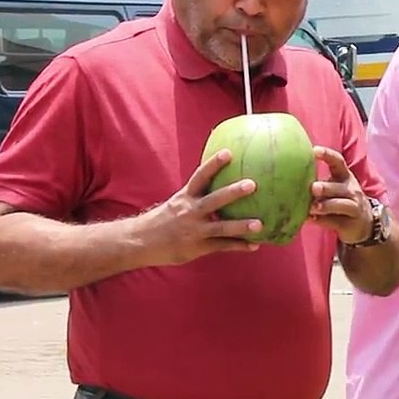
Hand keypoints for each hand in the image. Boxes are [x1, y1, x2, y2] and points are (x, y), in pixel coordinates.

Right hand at [138, 149, 263, 264]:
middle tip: (252, 184)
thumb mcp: (176, 203)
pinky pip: (222, 246)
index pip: (200, 177)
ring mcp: (195, 230)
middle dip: (233, 192)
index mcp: (184, 197)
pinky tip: (255, 244)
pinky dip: (239, 245)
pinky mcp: (198, 247)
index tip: (229, 152)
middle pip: (214, 199)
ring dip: (241, 226)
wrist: (139, 242)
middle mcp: (190, 211)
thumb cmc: (163, 221)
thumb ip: (196, 196)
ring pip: (221, 227)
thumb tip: (221, 184)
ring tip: (260, 224)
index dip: (214, 164)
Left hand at [309, 146, 373, 244]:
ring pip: (342, 204)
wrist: (363, 222)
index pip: (338, 162)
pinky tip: (311, 219)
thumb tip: (287, 177)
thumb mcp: (334, 188)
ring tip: (312, 208)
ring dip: (326, 206)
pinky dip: (323, 220)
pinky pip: (336, 221)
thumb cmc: (340, 200)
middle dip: (327, 187)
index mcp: (344, 176)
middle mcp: (351, 190)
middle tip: (313, 188)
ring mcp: (354, 206)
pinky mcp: (350, 223)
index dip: (328, 155)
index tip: (314, 150)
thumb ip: (317, 183)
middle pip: (339, 187)